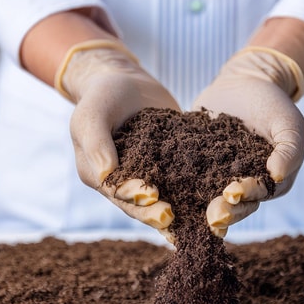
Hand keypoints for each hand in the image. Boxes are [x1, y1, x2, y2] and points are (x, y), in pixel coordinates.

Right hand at [58, 41, 179, 237]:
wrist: (126, 81)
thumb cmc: (103, 95)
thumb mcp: (93, 113)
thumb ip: (96, 142)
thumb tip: (105, 175)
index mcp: (98, 175)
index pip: (116, 192)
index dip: (134, 199)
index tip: (154, 201)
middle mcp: (121, 181)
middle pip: (138, 203)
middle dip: (154, 212)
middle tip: (172, 218)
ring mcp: (145, 176)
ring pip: (160, 198)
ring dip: (176, 210)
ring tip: (192, 223)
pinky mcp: (167, 166)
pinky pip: (179, 180)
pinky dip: (192, 191)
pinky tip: (210, 199)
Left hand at [192, 47, 303, 237]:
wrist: (244, 81)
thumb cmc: (273, 104)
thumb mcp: (289, 124)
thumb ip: (289, 150)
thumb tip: (276, 176)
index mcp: (266, 182)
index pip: (257, 195)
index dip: (245, 196)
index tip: (232, 193)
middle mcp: (239, 184)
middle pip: (232, 205)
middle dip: (223, 211)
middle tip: (211, 215)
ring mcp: (214, 175)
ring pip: (206, 196)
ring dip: (197, 205)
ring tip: (186, 210)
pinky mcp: (193, 162)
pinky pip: (182, 174)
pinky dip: (173, 181)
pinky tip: (162, 185)